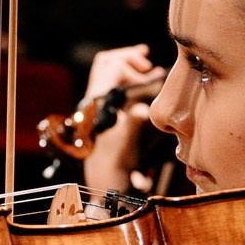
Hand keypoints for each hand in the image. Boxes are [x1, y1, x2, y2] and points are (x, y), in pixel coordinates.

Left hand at [81, 43, 160, 198]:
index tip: (150, 72)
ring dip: (128, 67)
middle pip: (106, 62)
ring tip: (147, 70)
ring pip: (108, 72)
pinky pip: (112, 85)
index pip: (111, 66)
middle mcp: (94, 101)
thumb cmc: (113, 169)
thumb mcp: (125, 147)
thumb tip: (143, 109)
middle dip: (128, 58)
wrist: (102, 185)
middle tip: (147, 63)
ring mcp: (97, 106)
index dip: (132, 65)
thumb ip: (133, 125)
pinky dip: (127, 79)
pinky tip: (143, 83)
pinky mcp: (102, 113)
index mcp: (97, 104)